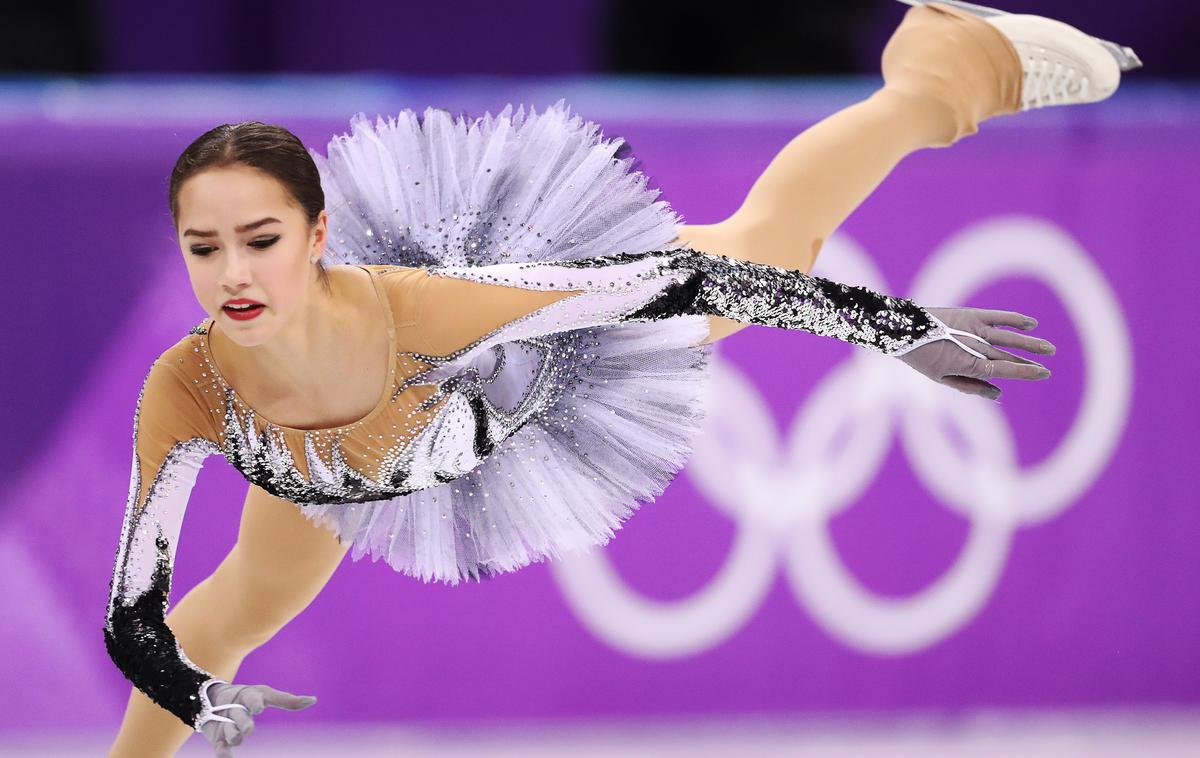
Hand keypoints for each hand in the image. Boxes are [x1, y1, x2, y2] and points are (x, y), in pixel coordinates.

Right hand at [199, 681, 316, 755]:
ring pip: (229, 731)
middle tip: (249, 729)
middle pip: (239, 716)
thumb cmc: (250, 697)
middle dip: (244, 723)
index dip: (255, 702)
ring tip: (238, 738)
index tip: (259, 707)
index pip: (252, 699)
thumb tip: (313, 700)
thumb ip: (288, 700)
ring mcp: (226, 723)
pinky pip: (219, 747)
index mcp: (249, 697)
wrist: (211, 698)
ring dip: (234, 736)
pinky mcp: (217, 737)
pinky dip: (223, 753)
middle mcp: (236, 710)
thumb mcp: (266, 695)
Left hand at [896, 307, 1055, 399]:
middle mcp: (976, 348)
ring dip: (1031, 343)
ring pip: (1010, 337)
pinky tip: (1031, 323)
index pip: (1004, 371)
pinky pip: (999, 317)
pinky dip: (1015, 319)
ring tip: (1049, 349)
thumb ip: (971, 386)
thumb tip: (998, 393)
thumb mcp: (941, 379)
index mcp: (969, 366)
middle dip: (1030, 362)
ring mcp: (975, 330)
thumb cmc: (921, 358)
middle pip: (1009, 356)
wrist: (902, 330)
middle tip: (1048, 366)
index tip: (1042, 373)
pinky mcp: (971, 314)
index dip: (1025, 372)